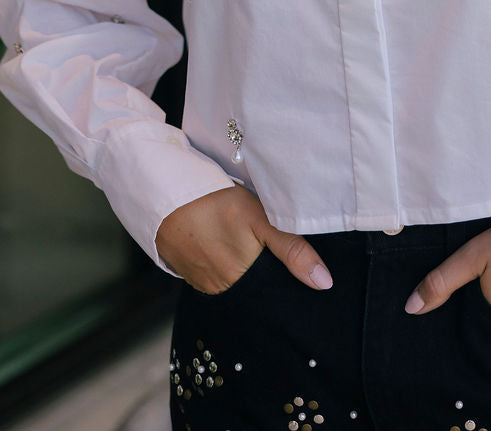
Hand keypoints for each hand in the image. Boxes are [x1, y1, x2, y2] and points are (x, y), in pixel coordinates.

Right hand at [156, 185, 333, 295]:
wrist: (166, 196)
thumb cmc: (216, 204)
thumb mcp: (261, 219)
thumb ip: (292, 250)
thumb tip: (324, 283)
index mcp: (244, 280)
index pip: (274, 294)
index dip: (289, 285)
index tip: (303, 277)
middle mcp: (223, 290)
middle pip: (256, 290)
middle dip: (269, 278)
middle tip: (278, 256)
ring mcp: (205, 283)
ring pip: (237, 284)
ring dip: (246, 271)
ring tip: (253, 249)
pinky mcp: (191, 273)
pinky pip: (217, 276)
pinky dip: (228, 266)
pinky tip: (231, 247)